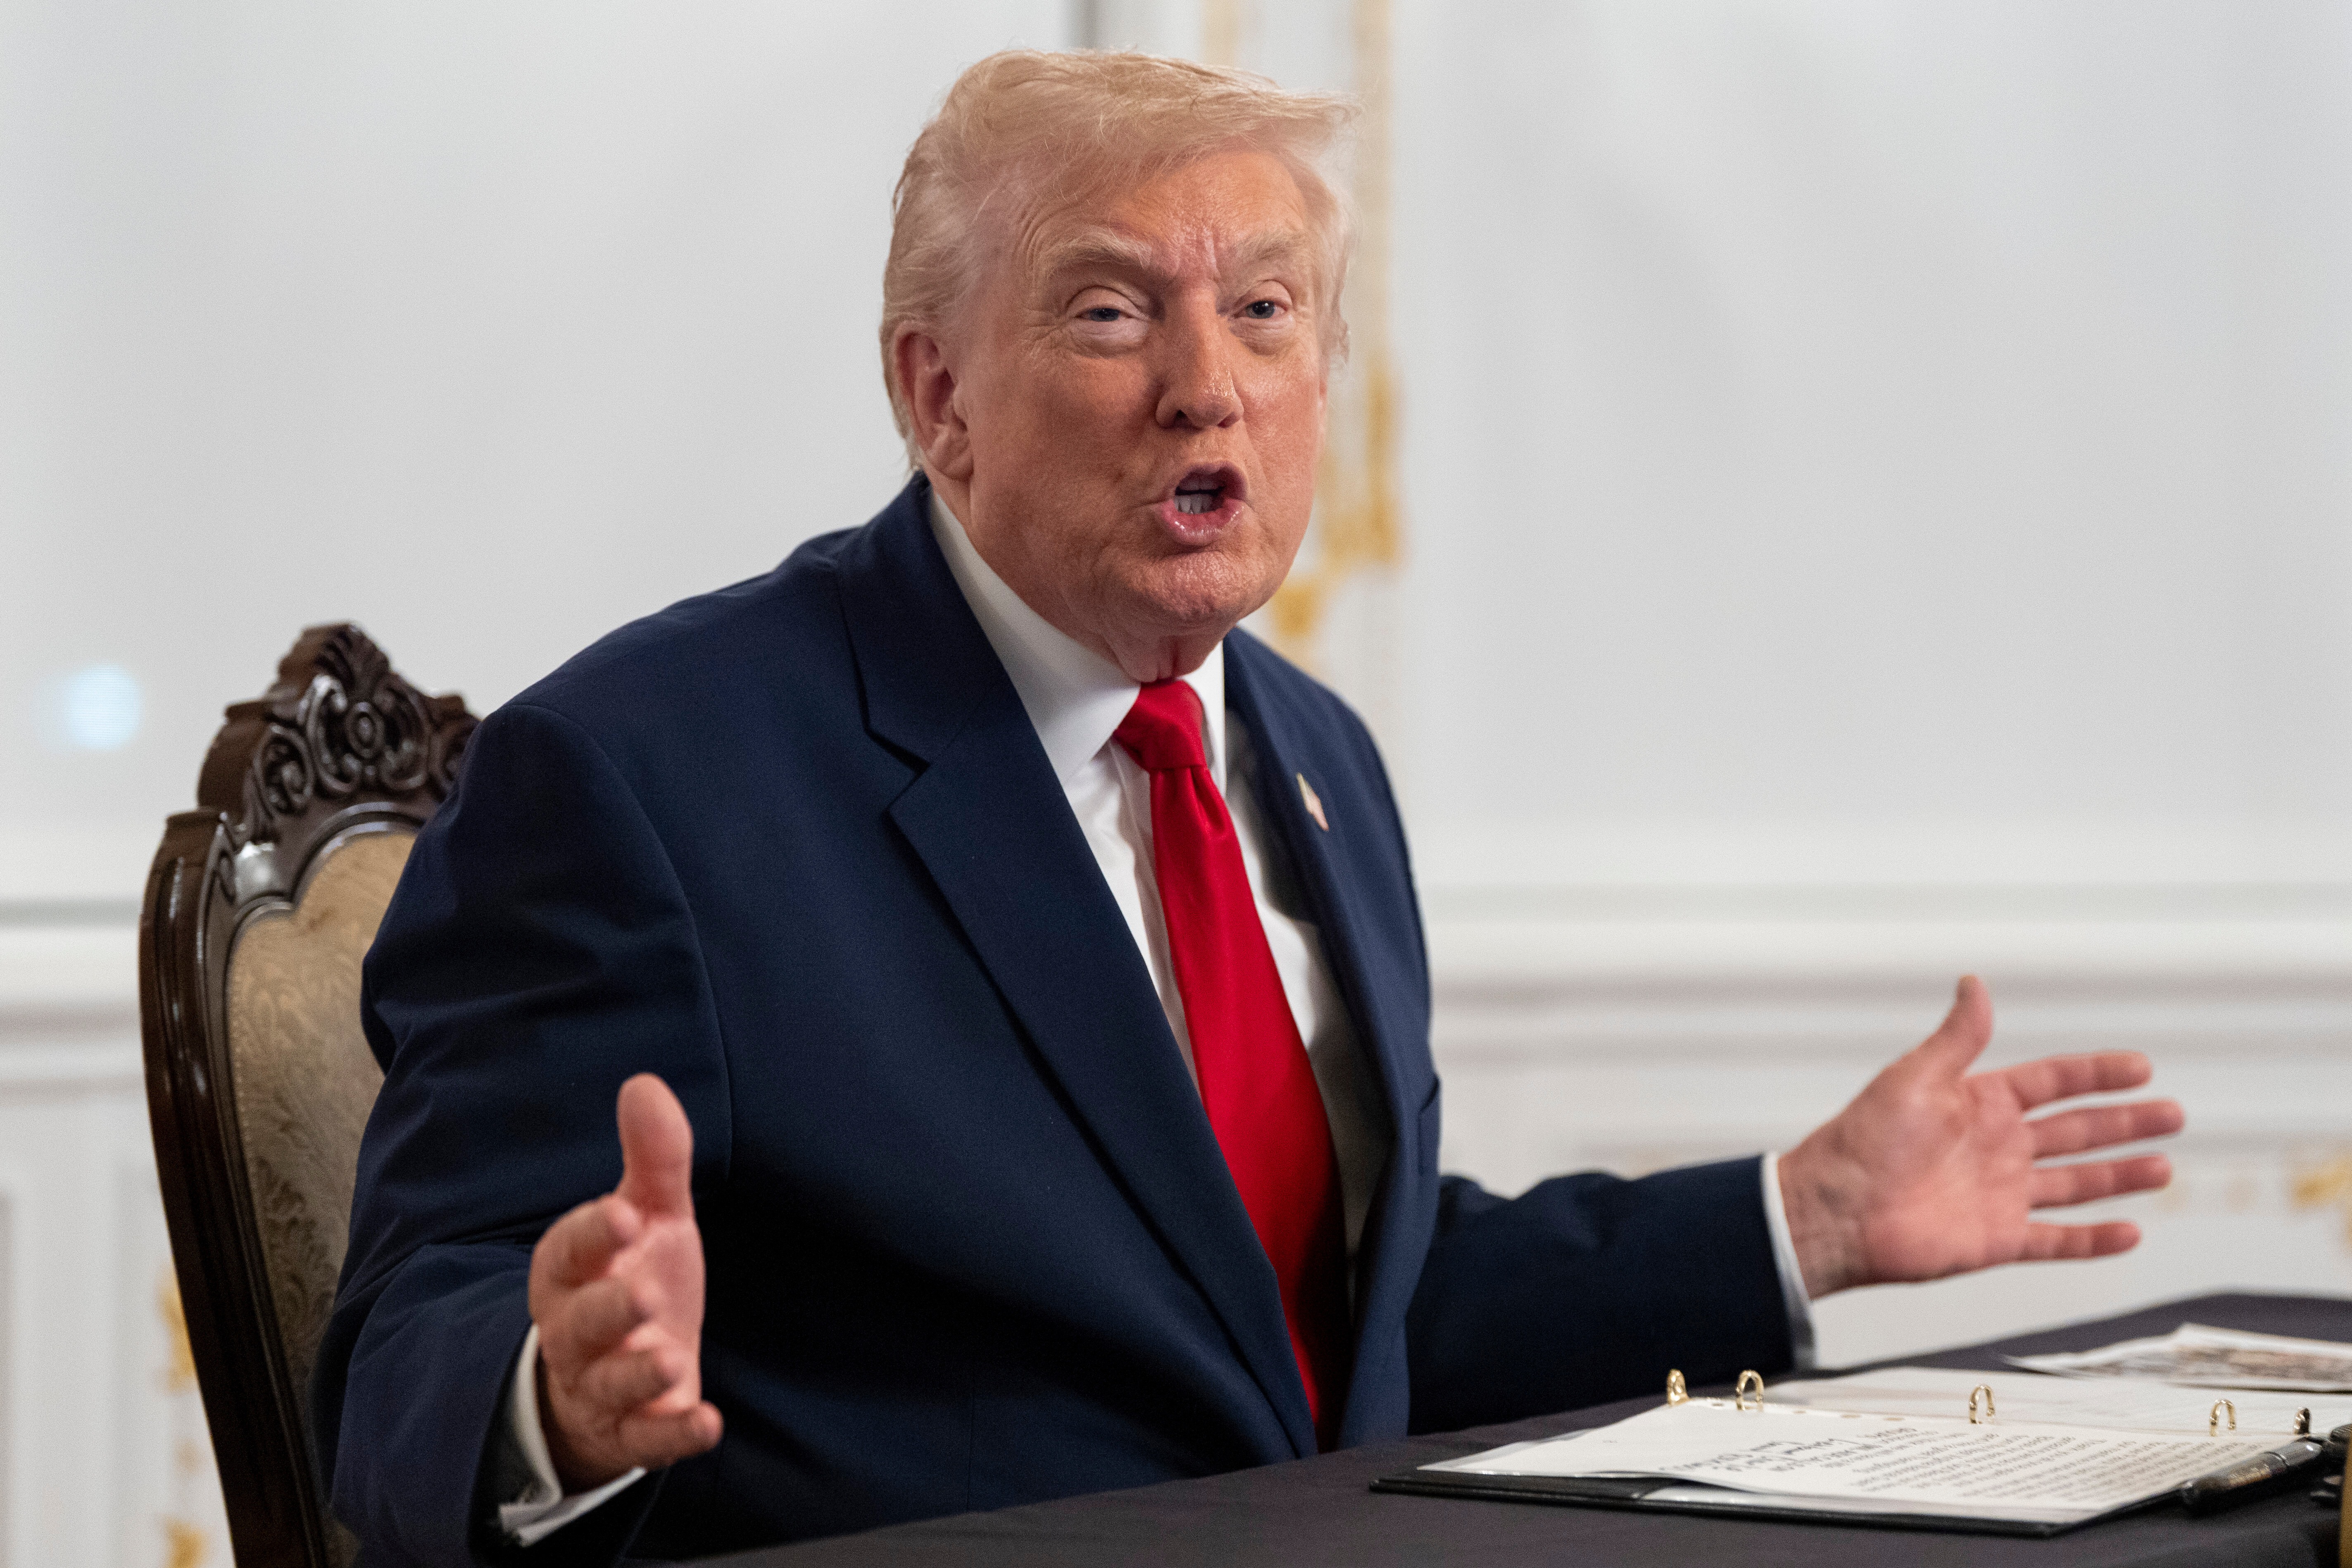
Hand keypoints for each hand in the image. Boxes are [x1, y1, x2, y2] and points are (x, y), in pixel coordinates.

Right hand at [527, 1074, 722, 1489]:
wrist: (613, 1373)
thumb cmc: (628, 1277)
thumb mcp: (648, 1217)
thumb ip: (651, 1159)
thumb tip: (643, 1083)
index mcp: (572, 1272)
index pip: (568, 1252)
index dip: (591, 1235)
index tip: (622, 1214)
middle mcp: (575, 1332)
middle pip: (579, 1323)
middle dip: (607, 1310)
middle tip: (643, 1295)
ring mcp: (601, 1387)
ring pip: (606, 1384)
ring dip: (636, 1375)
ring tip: (668, 1359)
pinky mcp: (632, 1433)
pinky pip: (646, 1440)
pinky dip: (674, 1434)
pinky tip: (708, 1423)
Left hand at [1777, 976, 2182, 1298]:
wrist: (1838, 1208)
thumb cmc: (1864, 1140)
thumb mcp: (1915, 1077)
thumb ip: (1957, 1037)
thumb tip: (1973, 982)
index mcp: (1980, 1103)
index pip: (2053, 1082)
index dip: (2096, 1074)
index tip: (2141, 1067)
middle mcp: (1997, 1147)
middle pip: (2076, 1131)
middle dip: (2124, 1122)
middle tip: (2173, 1114)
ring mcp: (2001, 1194)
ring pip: (2077, 1183)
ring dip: (2120, 1175)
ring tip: (2163, 1166)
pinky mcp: (1998, 1239)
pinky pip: (2057, 1240)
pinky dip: (2094, 1239)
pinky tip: (2130, 1231)